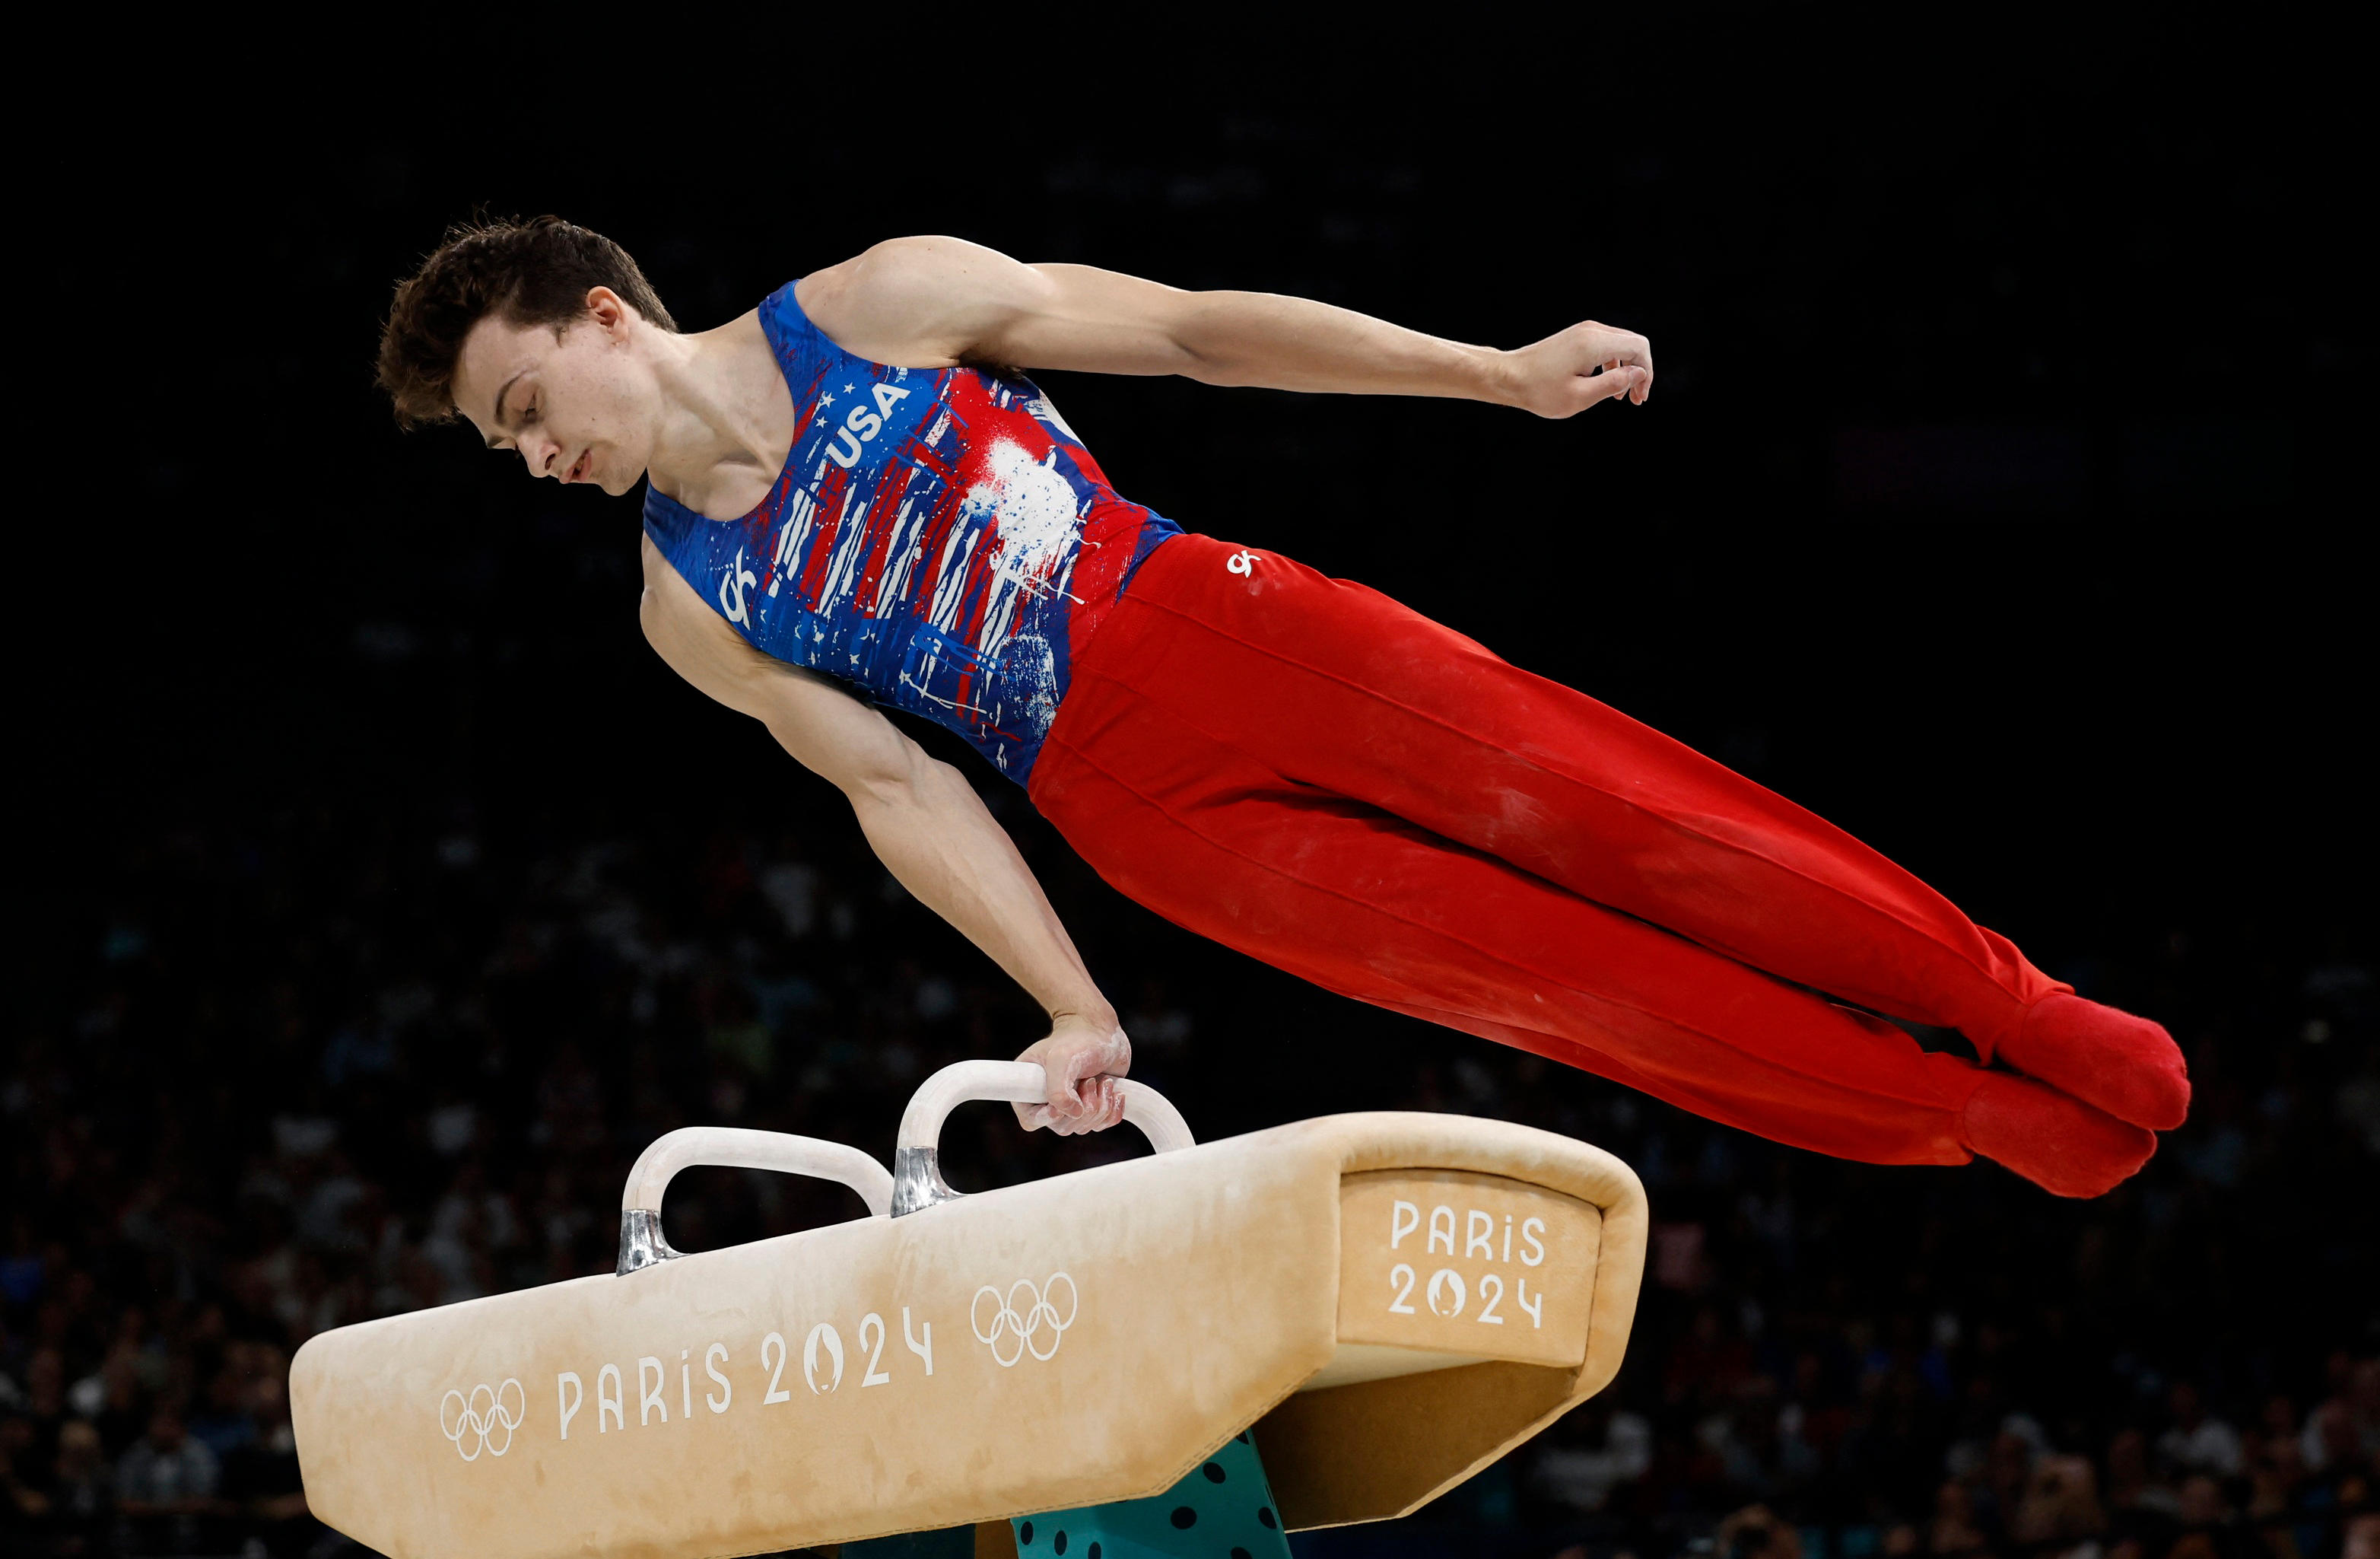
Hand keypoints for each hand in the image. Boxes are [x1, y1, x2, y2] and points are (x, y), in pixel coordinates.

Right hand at [1012, 1012, 1131, 1135]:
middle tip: (1090, 1080)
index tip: (1061, 1104)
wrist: (1101, 1030)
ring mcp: (1071, 1105)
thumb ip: (1058, 1091)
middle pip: (1062, 1127)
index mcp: (1030, 1088)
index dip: (1046, 1117)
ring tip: (1103, 1081)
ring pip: (1083, 1127)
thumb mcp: (1061, 1060)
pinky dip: (1113, 1111)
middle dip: (1083, 1107)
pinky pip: (1102, 1125)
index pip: (1031, 1120)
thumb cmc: (1077, 1039)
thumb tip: (1073, 1115)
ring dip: (1100, 1106)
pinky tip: (1115, 1091)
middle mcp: (1049, 1100)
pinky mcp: (1092, 1106)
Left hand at [1505, 320, 1652, 417]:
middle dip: (1639, 371)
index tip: (1639, 397)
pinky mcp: (1576, 336)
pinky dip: (1612, 364)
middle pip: (1632, 343)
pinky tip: (1605, 383)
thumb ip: (1614, 383)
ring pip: (1620, 344)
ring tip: (1620, 396)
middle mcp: (1591, 330)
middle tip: (1634, 399)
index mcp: (1594, 342)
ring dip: (1625, 369)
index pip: (1639, 347)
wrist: (1508, 376)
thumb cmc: (1539, 390)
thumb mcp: (1581, 396)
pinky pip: (1605, 346)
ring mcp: (1583, 331)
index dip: (1646, 372)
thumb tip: (1639, 373)